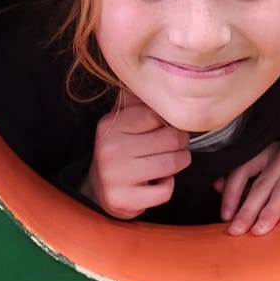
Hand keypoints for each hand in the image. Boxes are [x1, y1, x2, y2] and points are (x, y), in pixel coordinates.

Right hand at [82, 92, 190, 218]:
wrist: (100, 188)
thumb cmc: (120, 149)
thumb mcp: (123, 121)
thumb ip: (138, 100)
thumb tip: (158, 80)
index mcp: (109, 125)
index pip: (155, 114)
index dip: (167, 122)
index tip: (164, 128)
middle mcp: (109, 149)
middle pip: (170, 139)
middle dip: (180, 144)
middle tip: (174, 147)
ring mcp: (115, 176)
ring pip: (172, 163)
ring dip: (178, 163)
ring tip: (169, 162)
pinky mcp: (123, 200)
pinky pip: (165, 190)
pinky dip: (167, 186)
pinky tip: (156, 182)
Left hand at [214, 141, 279, 235]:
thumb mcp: (275, 188)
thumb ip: (249, 186)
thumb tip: (216, 186)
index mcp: (269, 152)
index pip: (243, 169)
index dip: (232, 194)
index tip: (225, 217)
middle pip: (262, 182)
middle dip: (247, 210)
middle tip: (237, 231)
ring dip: (270, 210)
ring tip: (260, 229)